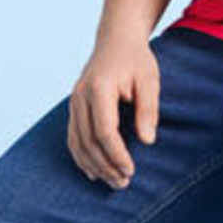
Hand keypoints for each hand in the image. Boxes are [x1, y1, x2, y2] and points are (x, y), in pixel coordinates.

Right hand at [67, 35, 158, 189]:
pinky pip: (73, 136)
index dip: (117, 154)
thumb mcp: (149, 79)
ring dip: (94, 165)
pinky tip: (93, 171)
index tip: (131, 170)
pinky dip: (81, 156)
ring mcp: (74, 100)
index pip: (104, 130)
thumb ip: (148, 109)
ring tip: (113, 182)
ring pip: (77, 141)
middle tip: (124, 183)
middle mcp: (81, 95)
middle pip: (88, 140)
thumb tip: (147, 141)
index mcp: (99, 88)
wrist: (116, 39)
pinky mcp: (74, 105)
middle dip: (106, 166)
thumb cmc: (135, 59)